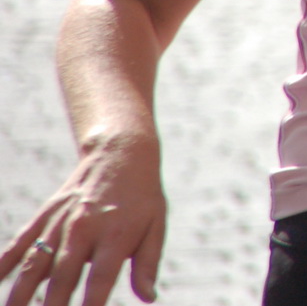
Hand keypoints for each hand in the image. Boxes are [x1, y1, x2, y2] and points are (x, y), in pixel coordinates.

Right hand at [0, 136, 165, 305]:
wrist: (121, 153)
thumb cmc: (143, 197)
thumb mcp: (156, 226)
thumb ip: (147, 264)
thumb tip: (149, 297)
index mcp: (116, 234)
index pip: (100, 279)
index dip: (91, 305)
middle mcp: (85, 229)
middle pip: (63, 277)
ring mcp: (61, 221)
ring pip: (36, 263)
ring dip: (21, 293)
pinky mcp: (45, 214)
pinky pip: (21, 241)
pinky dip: (5, 262)